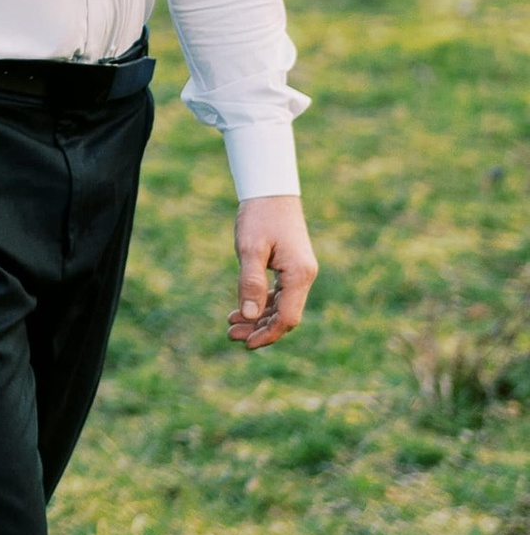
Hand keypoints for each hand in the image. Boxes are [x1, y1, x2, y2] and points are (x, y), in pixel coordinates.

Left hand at [229, 194, 317, 347]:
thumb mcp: (250, 248)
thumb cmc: (260, 216)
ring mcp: (299, 273)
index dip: (267, 334)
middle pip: (285, 316)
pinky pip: (279, 295)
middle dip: (259, 329)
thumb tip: (248, 315)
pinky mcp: (291, 268)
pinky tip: (241, 309)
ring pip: (281, 307)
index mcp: (299, 275)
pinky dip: (261, 304)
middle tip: (230, 334)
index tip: (246, 343)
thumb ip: (250, 282)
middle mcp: (304, 277)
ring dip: (258, 318)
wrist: (271, 190)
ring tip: (231, 324)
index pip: (288, 318)